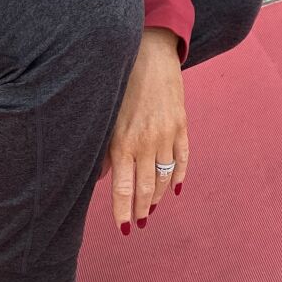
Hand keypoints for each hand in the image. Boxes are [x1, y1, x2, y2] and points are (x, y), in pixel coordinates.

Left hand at [109, 27, 189, 231]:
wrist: (150, 52)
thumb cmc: (120, 83)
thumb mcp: (105, 116)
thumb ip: (103, 150)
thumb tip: (99, 178)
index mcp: (122, 142)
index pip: (124, 189)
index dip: (124, 212)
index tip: (124, 228)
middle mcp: (146, 142)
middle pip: (147, 188)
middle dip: (142, 209)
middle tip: (139, 223)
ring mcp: (167, 134)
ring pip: (165, 176)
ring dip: (159, 196)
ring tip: (153, 208)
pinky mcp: (182, 124)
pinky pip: (183, 158)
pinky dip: (180, 175)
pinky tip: (175, 188)